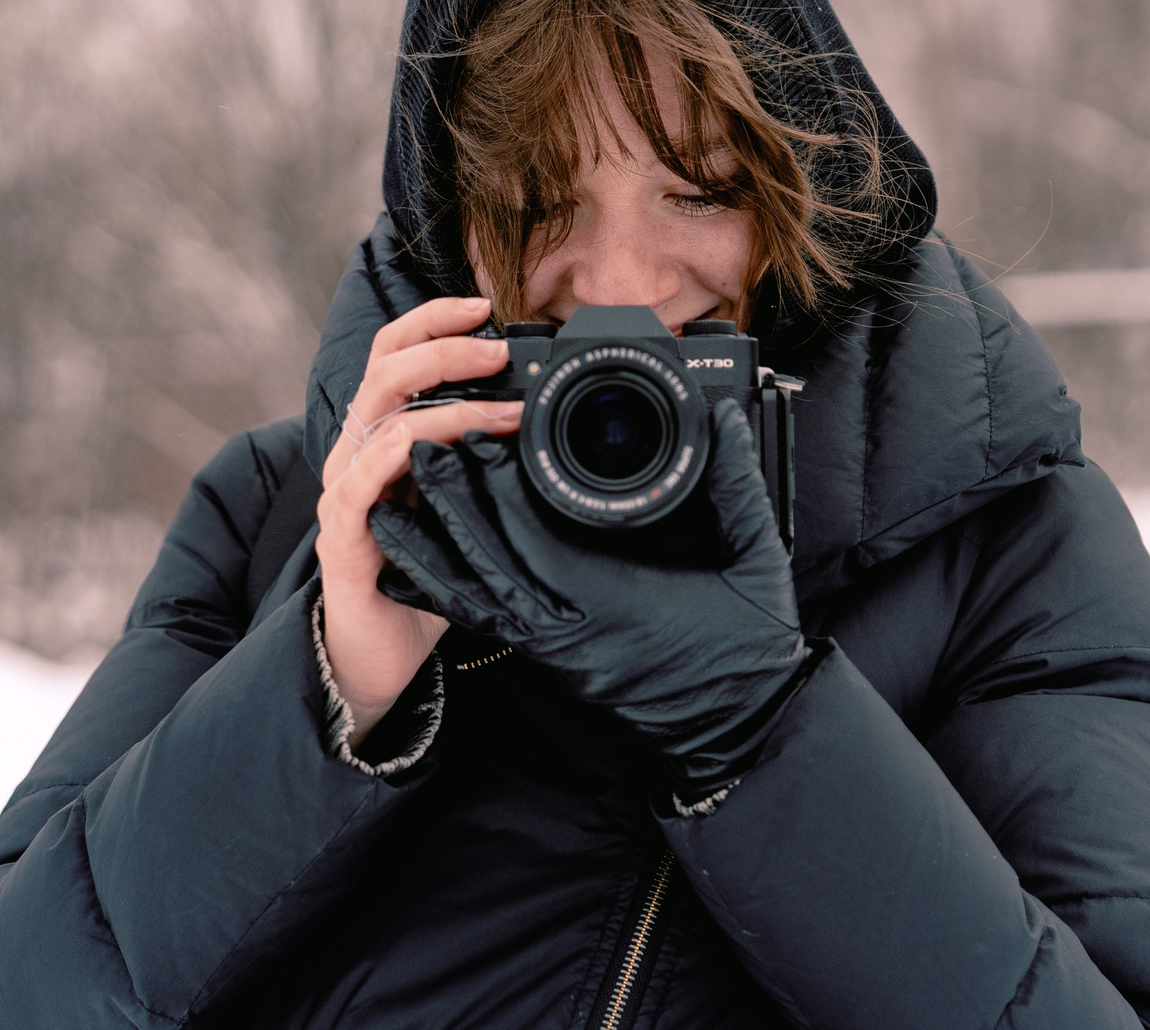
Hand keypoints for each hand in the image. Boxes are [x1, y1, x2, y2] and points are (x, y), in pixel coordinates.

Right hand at [316, 295, 523, 738]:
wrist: (380, 652)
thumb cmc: (426, 571)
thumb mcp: (464, 502)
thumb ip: (488, 458)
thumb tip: (549, 418)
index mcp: (382, 435)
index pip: (394, 354)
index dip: (432, 321)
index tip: (484, 306)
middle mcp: (356, 454)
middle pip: (384, 372)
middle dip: (444, 350)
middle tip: (499, 350)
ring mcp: (344, 494)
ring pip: (381, 423)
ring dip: (447, 409)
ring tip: (505, 412)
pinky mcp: (342, 539)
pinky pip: (358, 486)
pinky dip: (396, 460)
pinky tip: (432, 454)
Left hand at [369, 399, 809, 798]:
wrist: (744, 730)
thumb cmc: (752, 651)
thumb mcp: (755, 560)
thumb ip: (736, 486)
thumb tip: (722, 419)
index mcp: (613, 603)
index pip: (536, 542)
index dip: (499, 491)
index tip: (477, 438)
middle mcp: (571, 629)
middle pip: (488, 564)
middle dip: (451, 505)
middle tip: (421, 449)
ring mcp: (557, 648)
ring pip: (476, 597)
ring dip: (434, 549)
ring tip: (394, 506)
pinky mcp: (554, 659)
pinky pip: (488, 623)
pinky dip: (449, 592)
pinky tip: (419, 570)